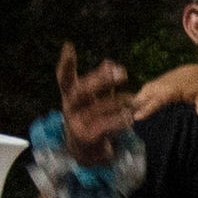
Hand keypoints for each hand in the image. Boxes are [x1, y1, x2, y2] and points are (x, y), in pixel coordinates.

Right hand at [52, 45, 137, 164]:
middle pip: (82, 91)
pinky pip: (104, 126)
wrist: (86, 152)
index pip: (64, 77)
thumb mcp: (94, 99)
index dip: (66, 62)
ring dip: (117, 102)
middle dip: (101, 81)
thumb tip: (110, 62)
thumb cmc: (91, 118)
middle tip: (122, 73)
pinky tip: (130, 117)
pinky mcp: (87, 137)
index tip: (69, 45)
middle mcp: (70, 108)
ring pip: (97, 109)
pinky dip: (118, 120)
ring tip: (133, 99)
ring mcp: (77, 123)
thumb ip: (101, 82)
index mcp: (70, 95)